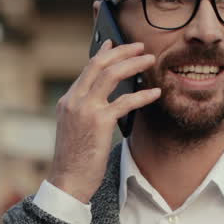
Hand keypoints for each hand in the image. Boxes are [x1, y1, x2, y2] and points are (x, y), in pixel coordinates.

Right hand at [46, 39, 160, 202]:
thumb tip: (109, 98)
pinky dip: (143, 95)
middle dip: (122, 51)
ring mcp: (86, 109)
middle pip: (99, 64)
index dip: (103, 53)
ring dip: (133, 63)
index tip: (114, 42)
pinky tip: (155, 93)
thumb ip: (86, 110)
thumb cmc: (75, 159)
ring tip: (150, 60)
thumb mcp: (75, 128)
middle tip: (140, 46)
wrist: (67, 180)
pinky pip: (125, 101)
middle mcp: (74, 100)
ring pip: (112, 75)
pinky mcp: (100, 122)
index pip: (87, 69)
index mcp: (67, 101)